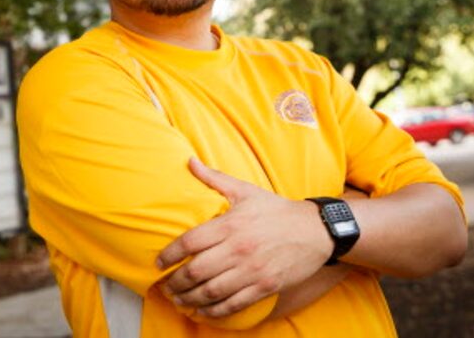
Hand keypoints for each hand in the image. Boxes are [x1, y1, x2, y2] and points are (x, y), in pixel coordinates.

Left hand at [156, 158, 332, 317]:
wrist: (316, 230)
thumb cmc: (276, 210)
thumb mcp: (245, 190)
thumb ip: (214, 178)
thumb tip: (189, 161)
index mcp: (230, 224)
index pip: (189, 242)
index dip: (168, 255)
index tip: (158, 263)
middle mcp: (238, 249)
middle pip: (196, 271)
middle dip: (175, 282)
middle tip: (164, 286)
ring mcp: (252, 270)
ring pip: (211, 291)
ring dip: (189, 299)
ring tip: (178, 300)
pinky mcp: (265, 287)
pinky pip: (233, 304)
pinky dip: (214, 312)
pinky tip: (202, 311)